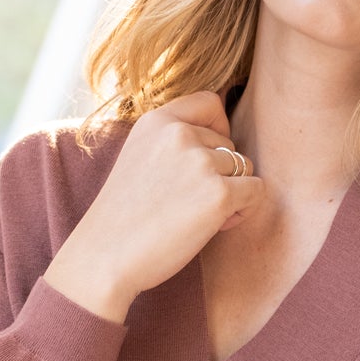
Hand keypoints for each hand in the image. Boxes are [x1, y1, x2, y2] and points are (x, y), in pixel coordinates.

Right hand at [41, 92, 270, 323]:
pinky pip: (256, 192)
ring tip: (200, 217)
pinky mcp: (219, 193)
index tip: (207, 158)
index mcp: (156, 120)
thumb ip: (173, 142)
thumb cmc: (123, 218)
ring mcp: (200, 162)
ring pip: (245, 168)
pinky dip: (242, 211)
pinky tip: (215, 227)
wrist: (104, 257)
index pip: (210, 103)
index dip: (218, 129)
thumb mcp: (139, 158)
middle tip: (192, 204)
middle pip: (230, 143)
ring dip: (233, 194)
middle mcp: (179, 133)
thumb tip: (225, 143)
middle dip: (222, 173)